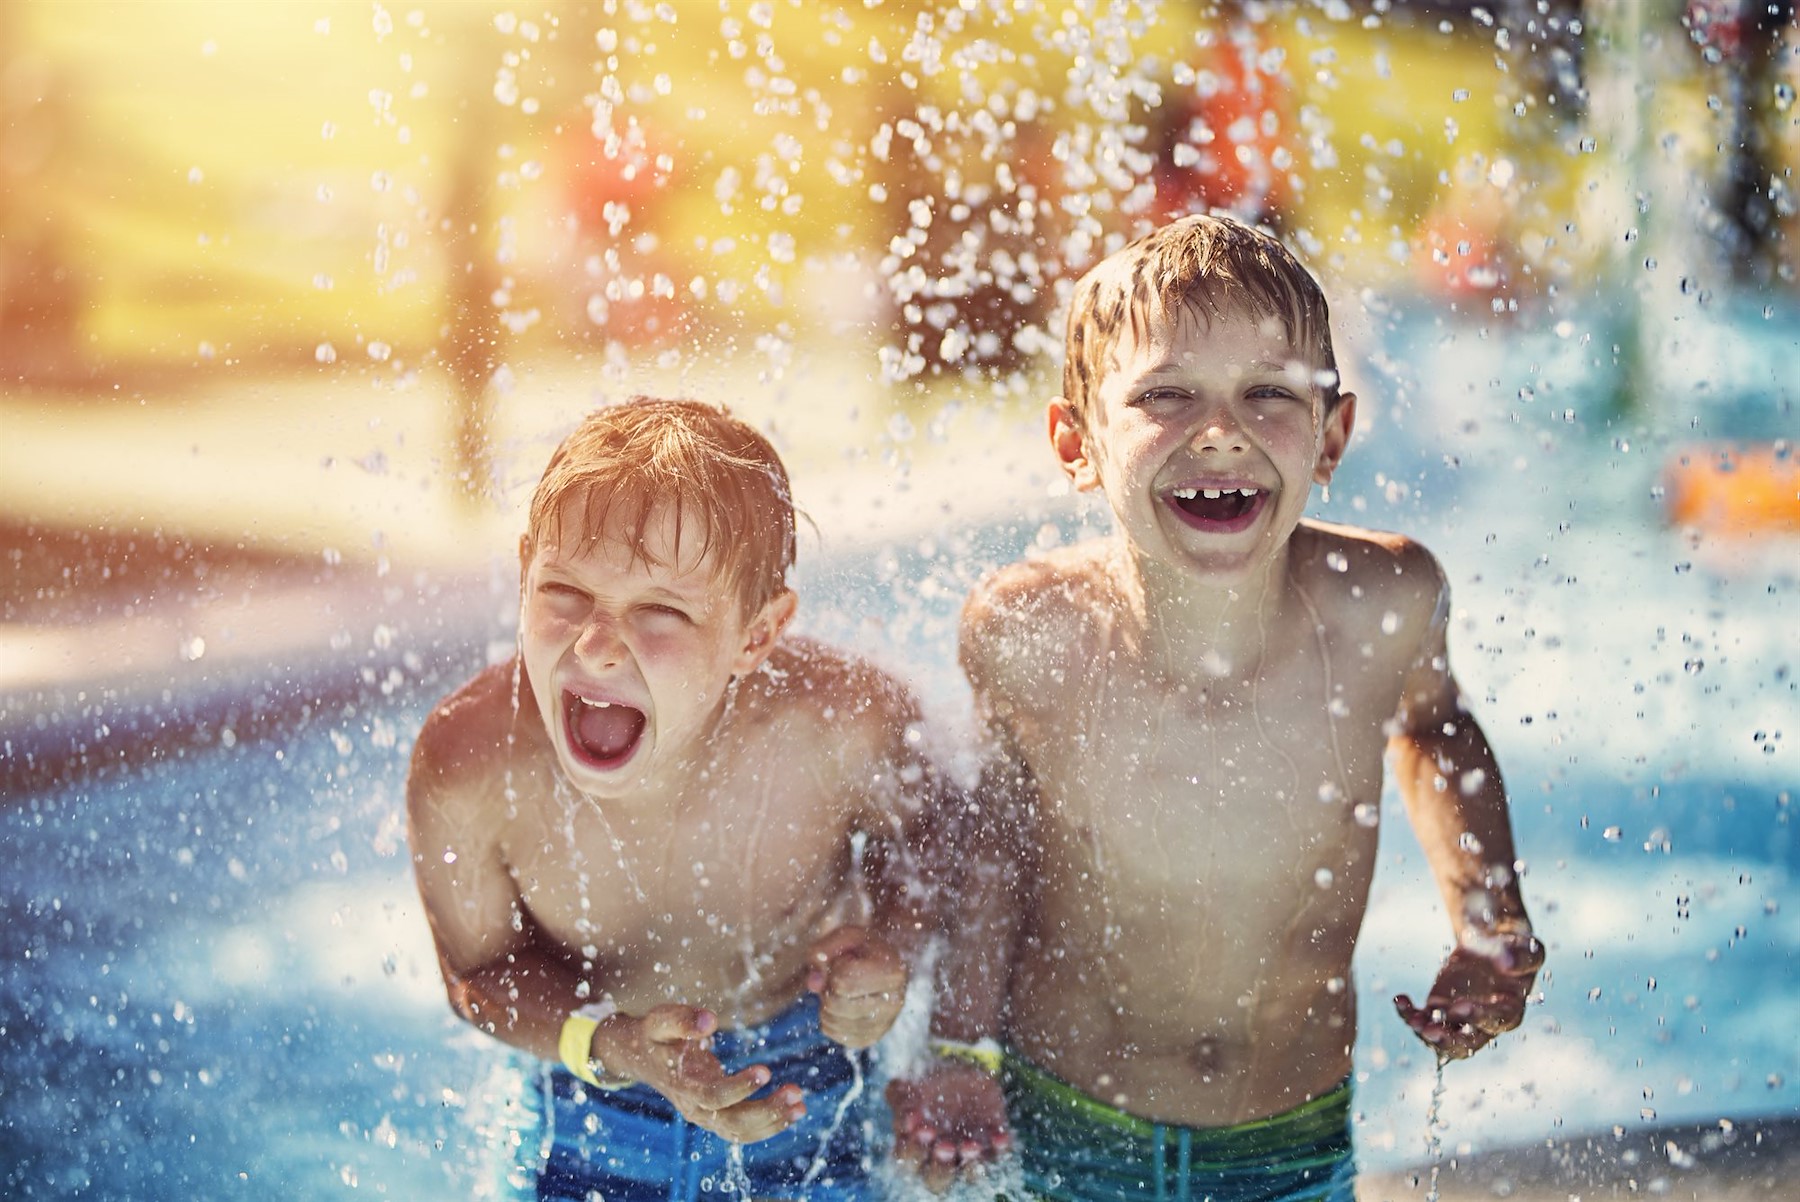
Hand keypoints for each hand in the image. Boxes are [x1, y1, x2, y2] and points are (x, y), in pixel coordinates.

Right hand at [601, 1004, 804, 1142]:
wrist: (640, 1055)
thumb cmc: (653, 1034)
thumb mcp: (659, 1020)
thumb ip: (681, 1019)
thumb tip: (709, 1021)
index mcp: (680, 1086)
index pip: (711, 1096)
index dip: (738, 1088)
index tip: (765, 1071)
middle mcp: (692, 1107)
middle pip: (731, 1122)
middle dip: (765, 1111)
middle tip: (796, 1093)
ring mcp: (703, 1115)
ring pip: (739, 1131)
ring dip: (772, 1122)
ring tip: (801, 1106)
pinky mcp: (714, 1114)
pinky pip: (742, 1129)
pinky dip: (768, 1125)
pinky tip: (792, 1112)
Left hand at [805, 926, 906, 1047]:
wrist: (885, 965)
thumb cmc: (863, 949)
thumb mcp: (845, 937)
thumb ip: (823, 951)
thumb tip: (813, 984)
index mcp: (893, 972)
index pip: (842, 980)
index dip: (835, 967)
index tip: (847, 960)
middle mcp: (894, 1002)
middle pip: (835, 1004)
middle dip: (828, 988)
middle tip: (838, 977)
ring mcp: (885, 1023)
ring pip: (833, 1022)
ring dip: (826, 1004)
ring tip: (841, 991)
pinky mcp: (872, 1038)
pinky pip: (835, 1035)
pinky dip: (830, 1020)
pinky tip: (842, 1005)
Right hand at [887, 1062, 1011, 1192]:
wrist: (964, 1073)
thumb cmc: (932, 1083)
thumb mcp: (914, 1082)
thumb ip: (900, 1091)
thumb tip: (896, 1090)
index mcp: (915, 1147)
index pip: (906, 1161)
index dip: (910, 1148)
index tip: (916, 1126)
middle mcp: (939, 1160)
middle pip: (935, 1180)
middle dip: (940, 1166)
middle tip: (944, 1146)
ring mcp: (967, 1158)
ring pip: (969, 1176)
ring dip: (970, 1165)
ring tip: (971, 1146)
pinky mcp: (992, 1150)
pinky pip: (998, 1157)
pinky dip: (999, 1148)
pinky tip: (999, 1136)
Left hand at [1395, 931, 1543, 1058]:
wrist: (1491, 943)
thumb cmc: (1512, 947)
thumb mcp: (1525, 946)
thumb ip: (1522, 956)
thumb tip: (1509, 964)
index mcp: (1510, 1009)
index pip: (1497, 1021)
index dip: (1479, 1018)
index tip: (1460, 1007)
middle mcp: (1485, 1022)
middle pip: (1468, 1044)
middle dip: (1448, 1041)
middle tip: (1430, 1031)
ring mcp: (1460, 1019)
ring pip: (1442, 1038)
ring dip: (1425, 1032)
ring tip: (1411, 1018)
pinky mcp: (1440, 1010)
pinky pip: (1422, 1019)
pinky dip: (1409, 1014)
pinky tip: (1400, 1000)